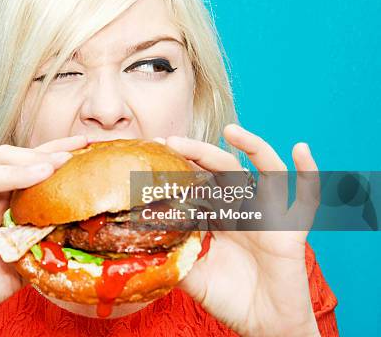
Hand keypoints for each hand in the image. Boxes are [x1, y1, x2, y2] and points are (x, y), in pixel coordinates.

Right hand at [0, 136, 88, 335]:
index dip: (54, 150)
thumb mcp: (29, 261)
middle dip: (38, 155)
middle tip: (67, 159)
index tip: (84, 143)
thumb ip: (46, 243)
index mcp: (4, 202)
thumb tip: (78, 229)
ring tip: (43, 170)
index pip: (28, 165)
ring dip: (14, 170)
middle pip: (5, 159)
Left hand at [157, 124, 320, 336]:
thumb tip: (139, 245)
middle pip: (225, 170)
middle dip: (201, 153)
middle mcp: (244, 210)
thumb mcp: (192, 277)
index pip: (200, 182)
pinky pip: (305, 199)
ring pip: (265, 172)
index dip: (182, 167)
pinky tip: (301, 149)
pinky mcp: (292, 230)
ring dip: (252, 147)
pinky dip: (308, 174)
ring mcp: (269, 216)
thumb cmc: (230, 299)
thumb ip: (173, 258)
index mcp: (219, 217)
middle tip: (175, 140)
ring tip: (231, 130)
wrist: (264, 325)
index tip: (158, 151)